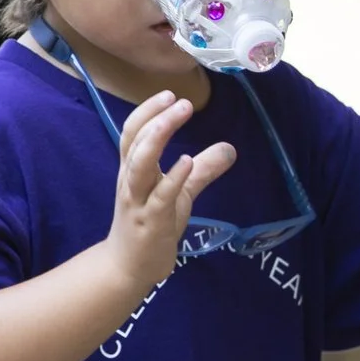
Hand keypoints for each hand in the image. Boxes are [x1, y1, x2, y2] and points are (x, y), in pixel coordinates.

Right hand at [104, 91, 235, 293]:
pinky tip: (187, 161)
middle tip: (180, 101)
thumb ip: (202, 171)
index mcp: (133, 170)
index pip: (133, 133)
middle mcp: (131, 181)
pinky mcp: (150, 221)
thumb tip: (229, 149)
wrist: (130, 266)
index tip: (168, 94)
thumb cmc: (151, 224)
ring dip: (158, 137)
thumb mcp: (179, 193)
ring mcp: (138, 201)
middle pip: (134, 142)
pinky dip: (172, 177)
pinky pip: (159, 196)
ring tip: (178, 116)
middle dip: (155, 118)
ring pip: (139, 164)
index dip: (148, 112)